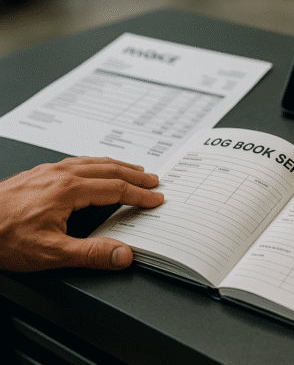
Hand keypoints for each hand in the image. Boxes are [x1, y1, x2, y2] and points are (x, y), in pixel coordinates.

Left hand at [0, 157, 163, 271]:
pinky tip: (94, 167)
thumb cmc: (3, 238)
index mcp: (69, 190)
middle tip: (154, 180)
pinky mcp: (38, 174)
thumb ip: (91, 254)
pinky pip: (77, 162)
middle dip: (135, 175)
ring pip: (93, 162)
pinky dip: (96, 163)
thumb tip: (123, 254)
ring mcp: (49, 172)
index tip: (156, 198)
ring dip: (117, 166)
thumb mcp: (50, 253)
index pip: (116, 189)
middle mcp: (61, 175)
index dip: (140, 195)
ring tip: (133, 169)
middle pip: (108, 170)